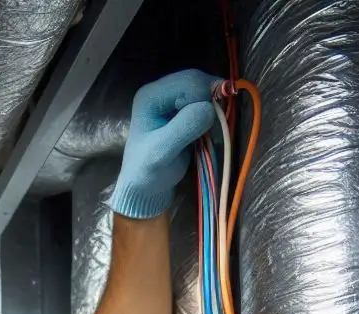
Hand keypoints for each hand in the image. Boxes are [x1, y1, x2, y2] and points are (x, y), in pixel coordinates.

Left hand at [110, 69, 219, 218]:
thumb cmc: (148, 171)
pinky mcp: (182, 110)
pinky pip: (205, 103)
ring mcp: (172, 100)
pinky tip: (207, 132)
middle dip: (209, 101)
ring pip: (204, 90)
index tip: (205, 124)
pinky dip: (211, 115)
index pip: (188, 81)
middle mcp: (161, 91)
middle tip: (210, 128)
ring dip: (212, 108)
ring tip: (207, 132)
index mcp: (151, 95)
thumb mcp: (162, 151)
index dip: (204, 98)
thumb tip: (208, 108)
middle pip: (198, 81)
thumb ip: (184, 127)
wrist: (145, 187)